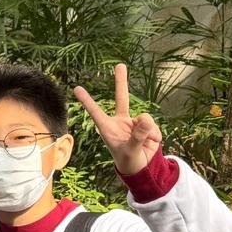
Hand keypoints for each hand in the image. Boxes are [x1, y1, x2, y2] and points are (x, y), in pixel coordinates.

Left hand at [74, 63, 161, 177]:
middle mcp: (120, 122)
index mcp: (108, 128)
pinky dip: (155, 134)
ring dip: (148, 130)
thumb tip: (145, 119)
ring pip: (145, 117)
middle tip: (120, 65)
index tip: (76, 88)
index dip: (87, 101)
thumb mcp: (130, 151)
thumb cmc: (129, 161)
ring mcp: (134, 122)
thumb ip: (137, 136)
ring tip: (146, 143)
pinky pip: (153, 124)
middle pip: (122, 98)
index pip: (96, 112)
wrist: (142, 167)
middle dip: (122, 81)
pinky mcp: (146, 125)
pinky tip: (152, 142)